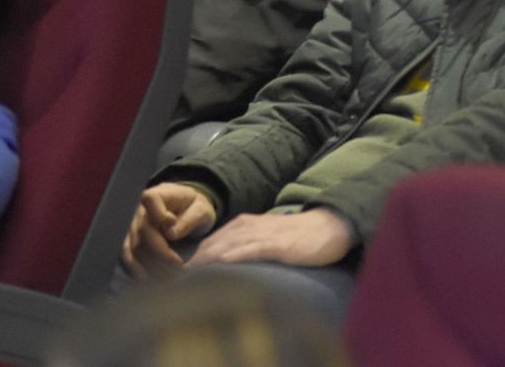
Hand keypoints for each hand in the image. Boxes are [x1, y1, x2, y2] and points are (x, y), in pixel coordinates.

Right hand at [121, 183, 216, 278]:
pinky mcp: (131, 240)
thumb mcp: (201, 210)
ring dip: (148, 263)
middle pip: (142, 229)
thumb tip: (170, 233)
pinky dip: (134, 267)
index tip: (172, 222)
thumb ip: (189, 219)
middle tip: (178, 263)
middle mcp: (142, 208)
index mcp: (160, 194)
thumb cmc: (196, 208)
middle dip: (160, 250)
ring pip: (133, 245)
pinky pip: (126, 254)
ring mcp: (133, 224)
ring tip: (167, 275)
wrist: (187, 211)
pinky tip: (145, 276)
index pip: (150, 199)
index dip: (159, 214)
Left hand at [189, 208, 354, 268]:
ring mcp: (261, 234)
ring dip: (207, 260)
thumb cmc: (296, 237)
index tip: (180, 276)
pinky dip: (235, 256)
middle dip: (194, 262)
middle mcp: (247, 226)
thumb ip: (246, 247)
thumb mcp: (266, 239)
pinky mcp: (276, 244)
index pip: (210, 242)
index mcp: (243, 225)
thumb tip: (226, 264)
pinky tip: (222, 263)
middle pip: (212, 244)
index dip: (195, 259)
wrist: (326, 227)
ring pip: (226, 246)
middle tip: (178, 280)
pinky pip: (251, 249)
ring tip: (190, 275)